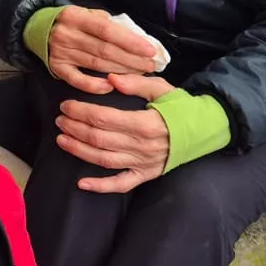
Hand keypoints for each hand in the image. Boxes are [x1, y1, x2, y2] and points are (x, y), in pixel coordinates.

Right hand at [46, 6, 162, 93]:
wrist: (37, 28)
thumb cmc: (72, 21)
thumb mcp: (86, 12)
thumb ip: (107, 22)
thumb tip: (135, 37)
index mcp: (76, 16)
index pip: (107, 30)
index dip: (130, 41)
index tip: (150, 50)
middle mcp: (67, 34)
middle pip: (104, 50)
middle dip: (131, 59)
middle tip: (151, 66)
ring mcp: (61, 52)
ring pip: (96, 65)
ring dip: (121, 71)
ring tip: (140, 73)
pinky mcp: (57, 68)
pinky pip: (77, 80)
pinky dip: (94, 85)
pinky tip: (111, 87)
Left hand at [56, 73, 174, 192]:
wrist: (206, 130)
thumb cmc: (181, 107)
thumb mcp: (162, 88)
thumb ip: (136, 83)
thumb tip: (111, 79)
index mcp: (145, 123)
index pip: (104, 118)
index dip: (81, 112)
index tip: (66, 105)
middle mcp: (142, 146)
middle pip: (99, 138)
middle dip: (75, 128)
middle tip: (59, 119)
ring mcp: (143, 163)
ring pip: (104, 160)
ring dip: (79, 151)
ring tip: (61, 140)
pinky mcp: (146, 175)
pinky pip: (121, 184)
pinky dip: (101, 186)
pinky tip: (81, 183)